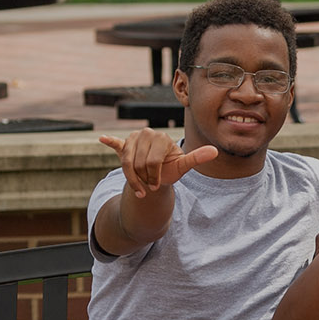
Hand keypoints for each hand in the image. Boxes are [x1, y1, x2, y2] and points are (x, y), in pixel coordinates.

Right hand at [99, 129, 217, 198]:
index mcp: (161, 137)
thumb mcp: (184, 165)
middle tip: (148, 183)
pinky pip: (115, 143)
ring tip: (139, 184)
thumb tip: (215, 151)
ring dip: (131, 177)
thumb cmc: (172, 169)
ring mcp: (132, 138)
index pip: (151, 162)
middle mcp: (145, 133)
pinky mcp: (123, 145)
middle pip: (137, 163)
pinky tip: (103, 138)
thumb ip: (197, 158)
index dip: (153, 177)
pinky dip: (109, 141)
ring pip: (125, 163)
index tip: (156, 185)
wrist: (159, 173)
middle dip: (142, 178)